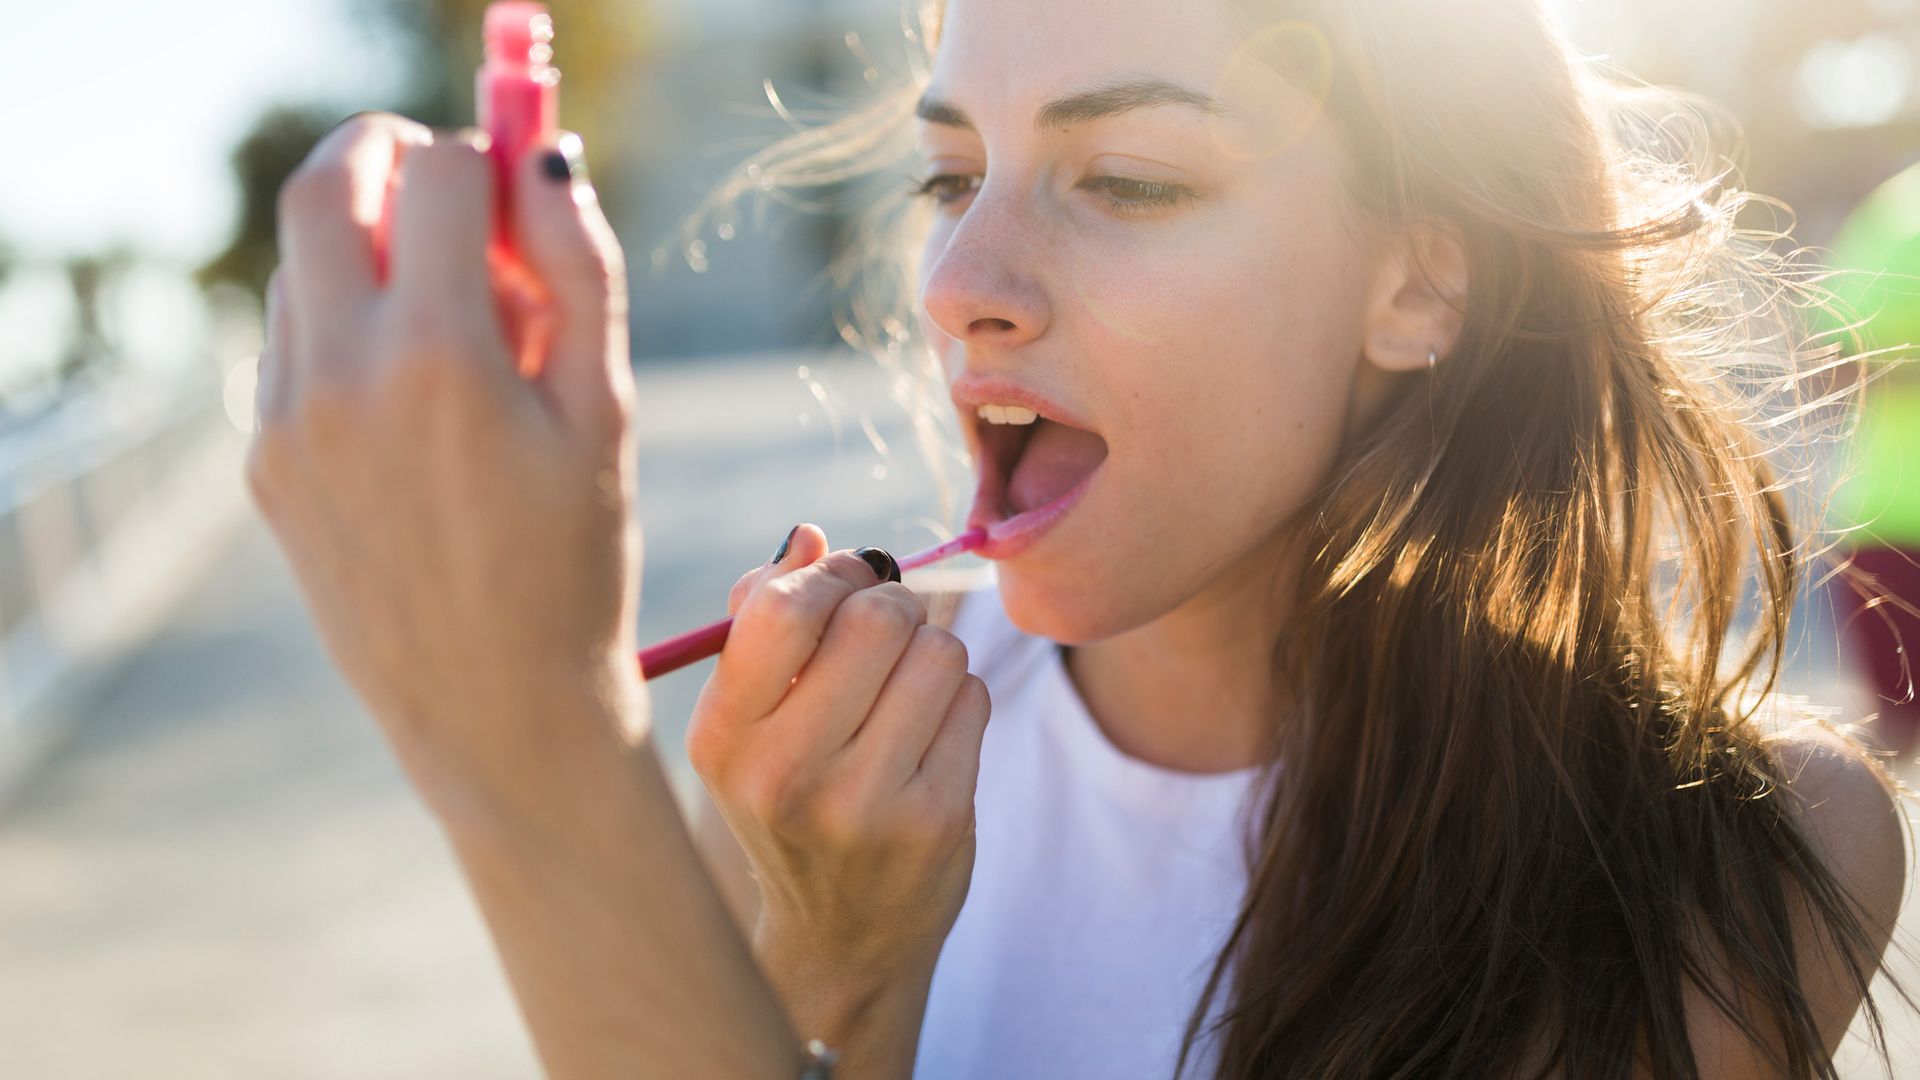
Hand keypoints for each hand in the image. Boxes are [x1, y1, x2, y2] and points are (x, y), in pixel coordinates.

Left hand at [248, 113, 641, 821]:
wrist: (499, 712)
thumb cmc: (576, 564)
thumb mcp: (607, 413)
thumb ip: (580, 271)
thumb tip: (545, 162)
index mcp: (438, 359)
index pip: (439, 175)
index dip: (489, 160)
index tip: (521, 190)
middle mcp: (338, 377)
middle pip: (323, 185)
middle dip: (387, 158)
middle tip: (449, 188)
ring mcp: (285, 423)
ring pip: (302, 265)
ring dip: (370, 247)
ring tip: (456, 325)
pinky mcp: (265, 464)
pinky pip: (292, 344)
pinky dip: (346, 322)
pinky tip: (417, 394)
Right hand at [688, 524, 990, 986]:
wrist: (842, 935)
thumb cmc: (791, 796)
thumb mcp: (747, 723)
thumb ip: (763, 616)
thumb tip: (811, 536)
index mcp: (724, 737)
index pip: (784, 608)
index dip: (831, 574)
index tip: (844, 583)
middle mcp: (784, 774)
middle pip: (876, 619)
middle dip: (893, 607)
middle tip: (887, 633)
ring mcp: (863, 803)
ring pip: (937, 652)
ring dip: (932, 654)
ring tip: (906, 693)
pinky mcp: (935, 820)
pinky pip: (973, 700)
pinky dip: (959, 701)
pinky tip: (930, 739)